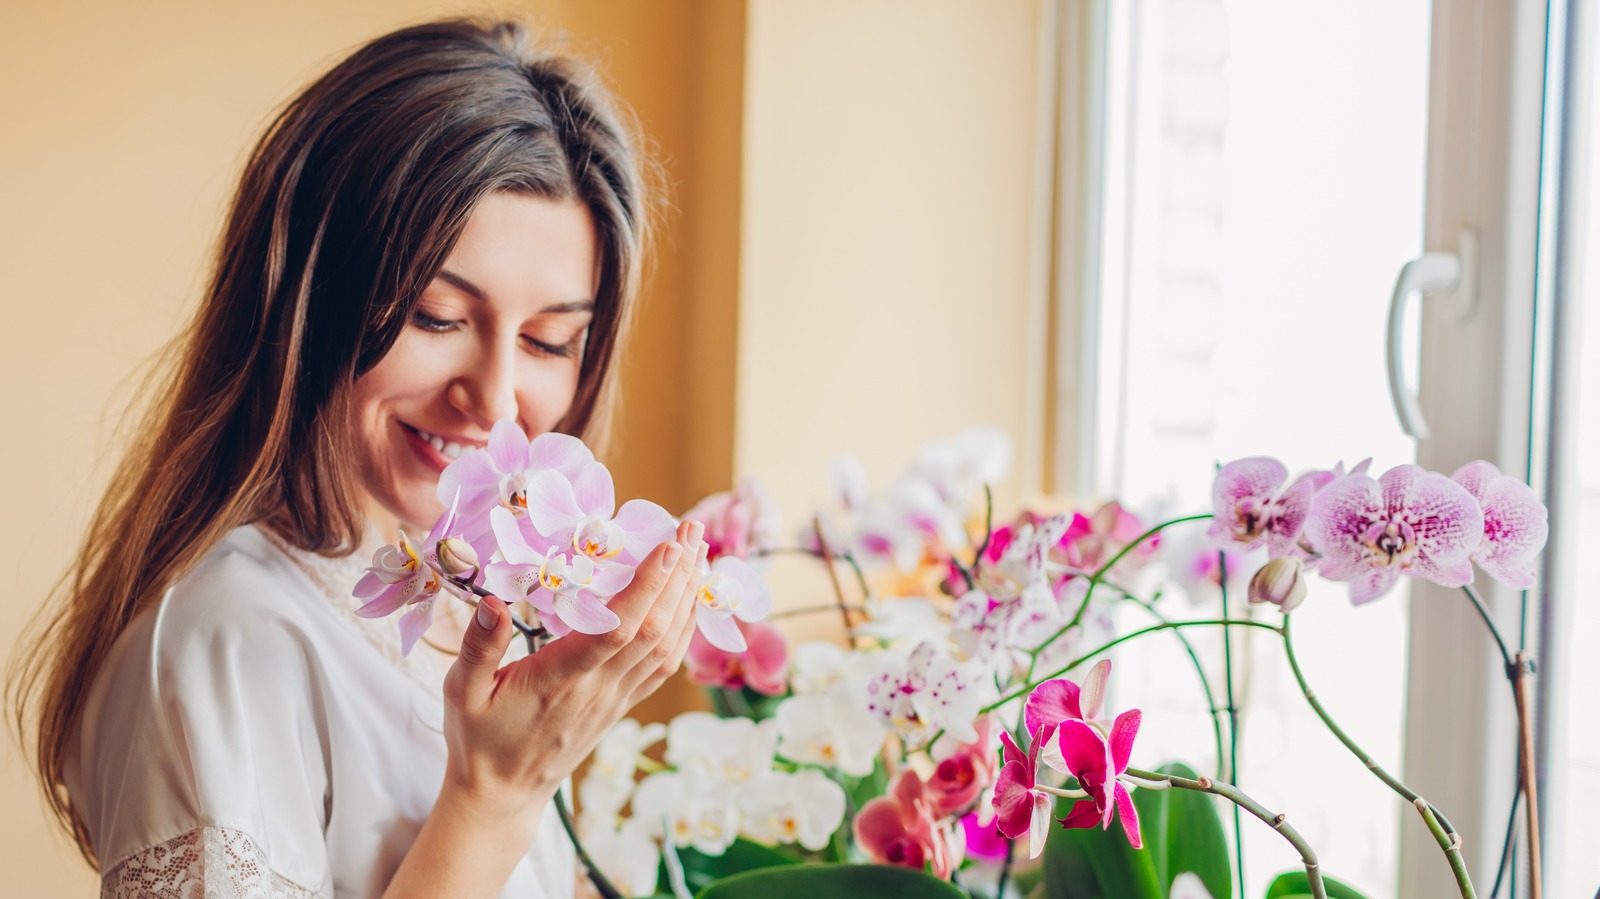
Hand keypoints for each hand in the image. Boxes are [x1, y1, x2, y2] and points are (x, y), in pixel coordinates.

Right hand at [438, 519, 706, 826]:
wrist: (503, 794)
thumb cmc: (479, 739)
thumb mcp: (461, 692)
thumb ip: (478, 647)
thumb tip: (491, 600)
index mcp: (561, 678)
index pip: (618, 629)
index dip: (648, 587)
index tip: (669, 545)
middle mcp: (599, 688)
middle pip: (655, 628)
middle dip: (679, 576)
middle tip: (693, 528)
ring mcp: (616, 698)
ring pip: (667, 645)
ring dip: (687, 597)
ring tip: (700, 552)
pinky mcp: (622, 704)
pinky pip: (665, 664)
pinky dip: (684, 628)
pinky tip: (690, 601)